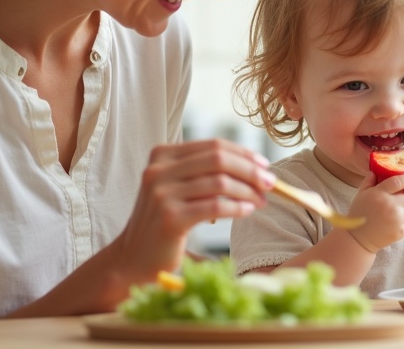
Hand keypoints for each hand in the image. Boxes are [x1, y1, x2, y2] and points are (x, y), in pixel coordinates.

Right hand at [115, 139, 275, 279]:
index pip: (213, 145)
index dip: (244, 154)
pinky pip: (215, 206)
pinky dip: (237, 208)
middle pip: (218, 159)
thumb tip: (254, 167)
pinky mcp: (170, 218)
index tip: (264, 166)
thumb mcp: (177, 188)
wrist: (133, 258)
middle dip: (250, 170)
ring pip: (219, 182)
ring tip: (261, 201)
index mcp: (162, 155)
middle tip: (270, 184)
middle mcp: (158, 170)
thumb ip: (204, 172)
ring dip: (248, 191)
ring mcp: (161, 193)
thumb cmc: (164, 222)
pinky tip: (248, 211)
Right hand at [346, 172, 403, 252]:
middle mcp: (391, 206)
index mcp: (380, 194)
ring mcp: (397, 220)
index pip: (399, 182)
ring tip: (397, 211)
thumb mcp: (361, 194)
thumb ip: (369, 181)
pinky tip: (394, 221)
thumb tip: (376, 171)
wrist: (358, 238)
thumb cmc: (359, 214)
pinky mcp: (401, 232)